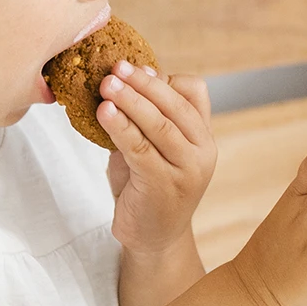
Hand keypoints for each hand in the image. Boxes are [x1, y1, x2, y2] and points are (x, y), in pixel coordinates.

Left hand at [101, 63, 217, 257]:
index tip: (134, 67)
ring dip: (130, 101)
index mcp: (203, 136)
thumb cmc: (148, 187)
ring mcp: (186, 169)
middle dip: (143, 83)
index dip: (164, 78)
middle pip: (175, 105)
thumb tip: (128, 76)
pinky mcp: (164, 185)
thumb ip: (147, 118)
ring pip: (159, 124)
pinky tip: (104, 113)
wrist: (153, 238)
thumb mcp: (154, 147)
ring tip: (106, 85)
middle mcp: (202, 151)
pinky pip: (140, 148)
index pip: (194, 93)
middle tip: (115, 67)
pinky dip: (120, 127)